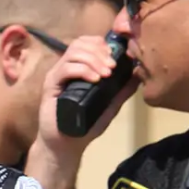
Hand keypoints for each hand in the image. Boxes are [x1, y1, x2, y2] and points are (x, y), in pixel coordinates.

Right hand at [34, 35, 141, 164]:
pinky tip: (95, 79)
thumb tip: (137, 75)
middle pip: (81, 42)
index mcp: (79, 68)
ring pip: (74, 52)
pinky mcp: (50, 85)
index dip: (103, 44)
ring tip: (106, 74)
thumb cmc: (85, 126)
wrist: (66, 146)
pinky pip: (65, 68)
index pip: (88, 43)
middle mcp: (67, 68)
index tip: (117, 58)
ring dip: (93, 59)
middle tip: (112, 67)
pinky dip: (82, 70)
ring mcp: (58, 75)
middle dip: (100, 51)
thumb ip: (121, 91)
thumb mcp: (109, 106)